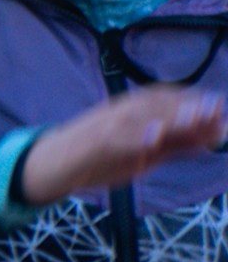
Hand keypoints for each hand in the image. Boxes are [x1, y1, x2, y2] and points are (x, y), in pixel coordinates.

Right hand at [18, 86, 226, 206]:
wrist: (51, 164)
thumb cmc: (97, 157)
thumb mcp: (143, 152)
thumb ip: (172, 145)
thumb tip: (211, 137)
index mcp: (128, 112)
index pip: (160, 98)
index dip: (189, 98)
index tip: (218, 102)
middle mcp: (117, 113)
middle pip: (154, 105)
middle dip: (186, 106)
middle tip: (216, 107)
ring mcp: (103, 127)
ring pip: (138, 118)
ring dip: (167, 116)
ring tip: (195, 116)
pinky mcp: (91, 145)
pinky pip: (115, 139)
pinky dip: (136, 138)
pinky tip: (155, 138)